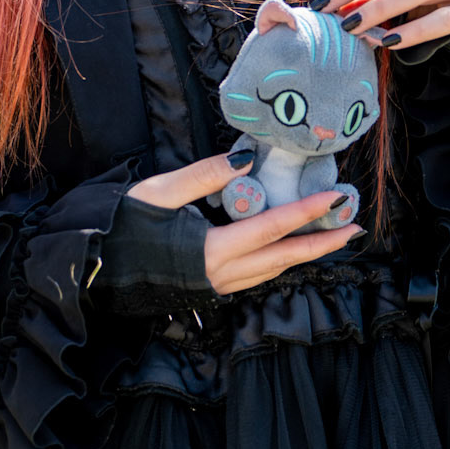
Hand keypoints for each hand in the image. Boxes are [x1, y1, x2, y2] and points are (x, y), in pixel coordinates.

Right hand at [128, 154, 362, 296]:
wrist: (95, 267)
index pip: (271, 229)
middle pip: (283, 259)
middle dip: (322, 244)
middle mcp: (221, 276)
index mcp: (211, 252)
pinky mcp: (211, 288)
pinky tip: (291, 250)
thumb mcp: (160, 192)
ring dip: (305, 255)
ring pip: (272, 272)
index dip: (306, 213)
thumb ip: (205, 175)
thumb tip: (246, 160)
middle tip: (355, 229)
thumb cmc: (123, 226)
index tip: (335, 199)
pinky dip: (280, 261)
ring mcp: (217, 287)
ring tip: (333, 238)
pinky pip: (256, 276)